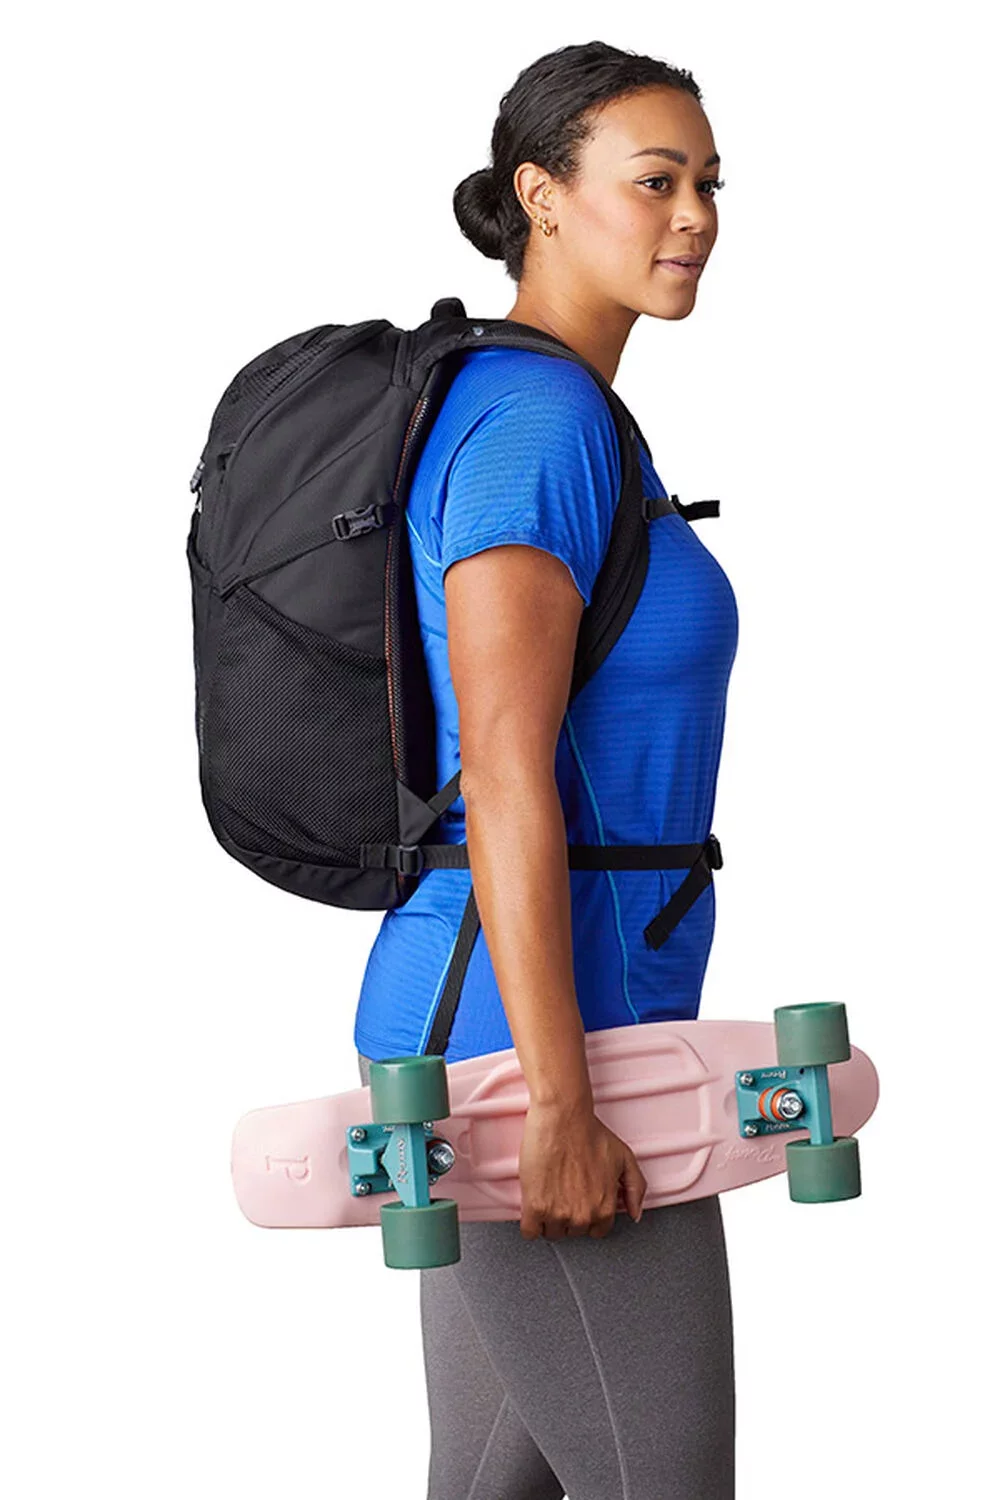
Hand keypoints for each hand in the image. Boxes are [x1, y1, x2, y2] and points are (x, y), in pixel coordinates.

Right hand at [518, 1099, 647, 1239]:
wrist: (562, 1117)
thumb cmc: (589, 1131)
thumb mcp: (625, 1158)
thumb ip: (636, 1188)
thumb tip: (635, 1213)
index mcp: (605, 1207)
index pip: (596, 1230)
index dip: (587, 1214)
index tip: (579, 1202)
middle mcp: (583, 1215)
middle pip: (572, 1232)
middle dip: (567, 1215)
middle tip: (562, 1192)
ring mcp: (558, 1213)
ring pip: (551, 1233)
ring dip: (548, 1219)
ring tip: (548, 1194)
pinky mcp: (535, 1207)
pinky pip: (530, 1232)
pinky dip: (529, 1223)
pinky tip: (532, 1207)